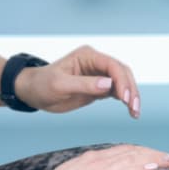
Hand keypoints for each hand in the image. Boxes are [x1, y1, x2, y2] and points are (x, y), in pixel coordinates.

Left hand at [16, 46, 140, 117]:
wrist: (34, 92)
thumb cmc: (42, 85)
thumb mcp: (60, 86)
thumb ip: (84, 84)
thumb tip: (108, 84)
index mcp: (88, 56)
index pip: (112, 65)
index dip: (122, 81)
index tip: (126, 99)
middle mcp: (96, 62)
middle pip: (122, 72)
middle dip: (131, 90)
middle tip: (134, 109)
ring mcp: (99, 74)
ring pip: (123, 82)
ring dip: (131, 96)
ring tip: (135, 113)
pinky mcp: (99, 87)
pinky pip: (118, 91)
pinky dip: (126, 100)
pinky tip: (130, 111)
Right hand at [35, 145, 168, 169]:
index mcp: (89, 161)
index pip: (121, 152)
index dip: (141, 153)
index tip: (156, 157)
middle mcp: (95, 160)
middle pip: (131, 152)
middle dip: (153, 153)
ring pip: (132, 158)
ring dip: (155, 158)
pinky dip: (142, 167)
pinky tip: (156, 167)